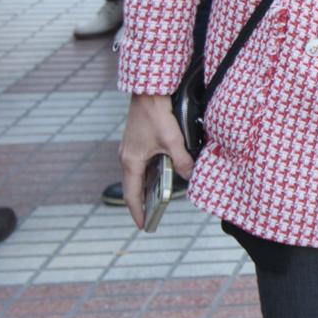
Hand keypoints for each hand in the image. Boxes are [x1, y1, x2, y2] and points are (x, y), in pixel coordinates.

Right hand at [118, 94, 192, 229]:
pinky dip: (150, 174)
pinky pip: (141, 164)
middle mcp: (126, 157)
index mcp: (131, 161)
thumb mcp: (173, 140)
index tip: (143, 225)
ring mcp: (129, 150)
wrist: (148, 92)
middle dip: (142, 203)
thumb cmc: (157, 115)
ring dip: (147, 188)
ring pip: (138, 175)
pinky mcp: (136, 142)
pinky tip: (162, 175)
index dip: (137, 211)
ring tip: (158, 200)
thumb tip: (191, 176)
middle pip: (133, 187)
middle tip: (152, 217)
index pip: (132, 195)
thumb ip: (182, 161)